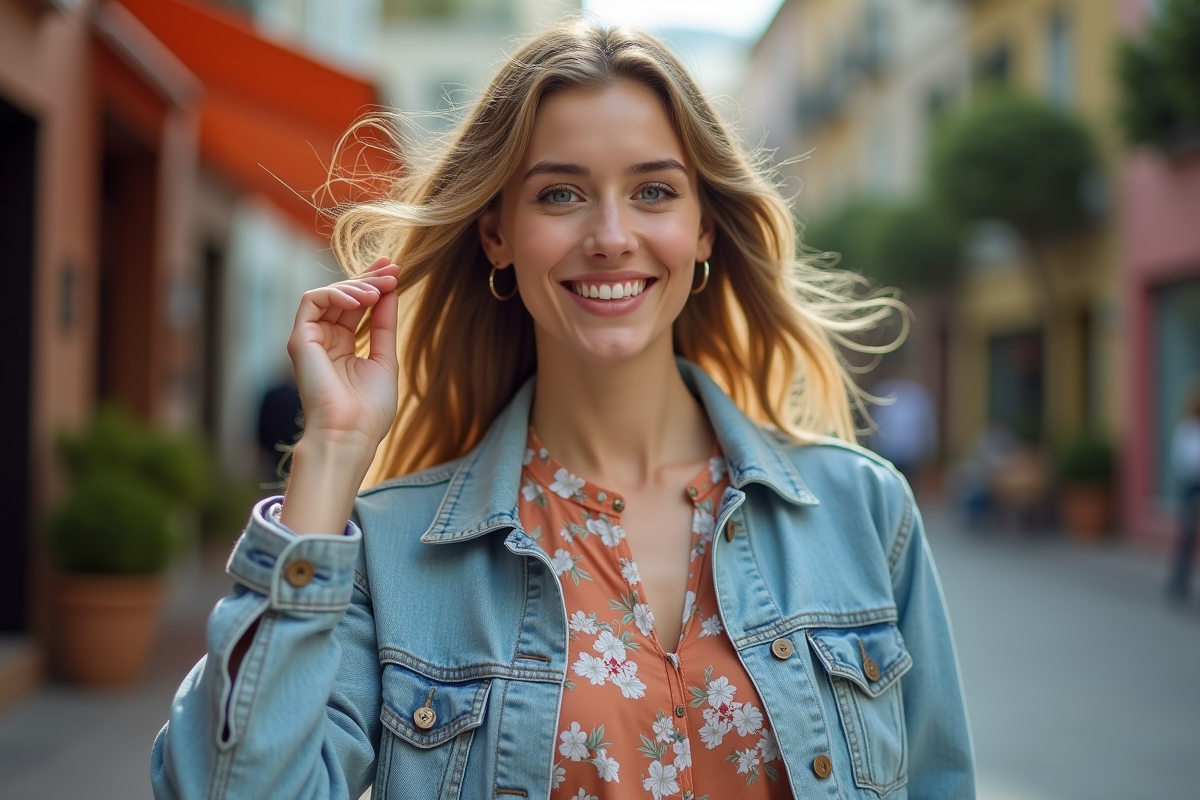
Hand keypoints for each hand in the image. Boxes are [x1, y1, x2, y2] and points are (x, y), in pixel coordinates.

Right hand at [286, 257, 399, 464]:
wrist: (351, 434)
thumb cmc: (369, 409)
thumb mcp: (384, 359)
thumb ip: (384, 325)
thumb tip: (389, 291)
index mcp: (343, 347)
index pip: (356, 306)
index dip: (373, 284)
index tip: (395, 270)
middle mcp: (324, 340)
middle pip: (344, 296)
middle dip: (369, 278)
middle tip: (393, 269)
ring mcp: (310, 339)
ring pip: (328, 294)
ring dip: (356, 285)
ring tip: (380, 289)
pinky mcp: (299, 339)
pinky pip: (312, 301)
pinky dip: (336, 293)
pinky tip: (360, 299)